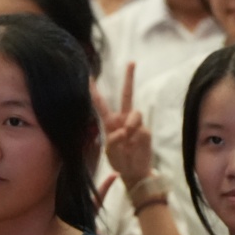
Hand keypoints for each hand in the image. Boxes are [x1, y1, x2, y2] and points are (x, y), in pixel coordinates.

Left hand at [91, 64, 151, 185]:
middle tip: (131, 62)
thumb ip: (113, 141)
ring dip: (131, 124)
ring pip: (135, 112)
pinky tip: (133, 145)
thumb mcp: (110, 153)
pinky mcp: (145, 131)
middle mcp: (122, 119)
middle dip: (129, 78)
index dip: (94, 91)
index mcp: (109, 122)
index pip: (100, 103)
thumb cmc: (119, 161)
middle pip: (126, 95)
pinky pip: (141, 128)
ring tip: (127, 138)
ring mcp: (135, 124)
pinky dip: (135, 136)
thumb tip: (124, 131)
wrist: (134, 173)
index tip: (88, 76)